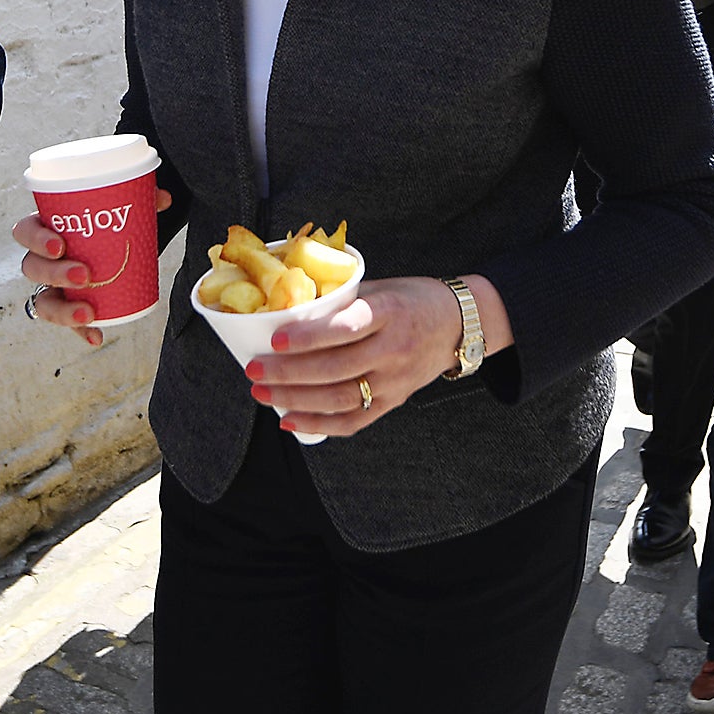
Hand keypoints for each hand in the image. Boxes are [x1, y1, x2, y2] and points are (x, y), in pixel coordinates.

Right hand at [13, 189, 175, 346]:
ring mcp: (53, 285)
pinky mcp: (68, 305)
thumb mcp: (120, 207)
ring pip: (43, 301)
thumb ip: (140, 198)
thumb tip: (163, 198)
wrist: (116, 242)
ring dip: (62, 310)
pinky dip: (82, 331)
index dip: (36, 240)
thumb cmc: (106, 221)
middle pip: (32, 268)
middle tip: (84, 275)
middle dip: (54, 274)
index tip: (60, 245)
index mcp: (47, 227)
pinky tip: (96, 336)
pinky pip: (68, 322)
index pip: (25, 231)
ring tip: (88, 312)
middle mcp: (43, 258)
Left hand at [246, 273, 508, 437]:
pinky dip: (319, 424)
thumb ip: (341, 301)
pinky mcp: (395, 401)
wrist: (459, 324)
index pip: (346, 328)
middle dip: (289, 373)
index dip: (309, 336)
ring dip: (296, 399)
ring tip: (262, 393)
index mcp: (389, 312)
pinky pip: (355, 421)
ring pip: (341, 398)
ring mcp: (395, 380)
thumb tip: (287, 307)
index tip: (275, 339)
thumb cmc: (411, 300)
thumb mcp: (380, 289)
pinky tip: (289, 419)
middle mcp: (394, 349)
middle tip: (254, 370)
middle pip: (337, 369)